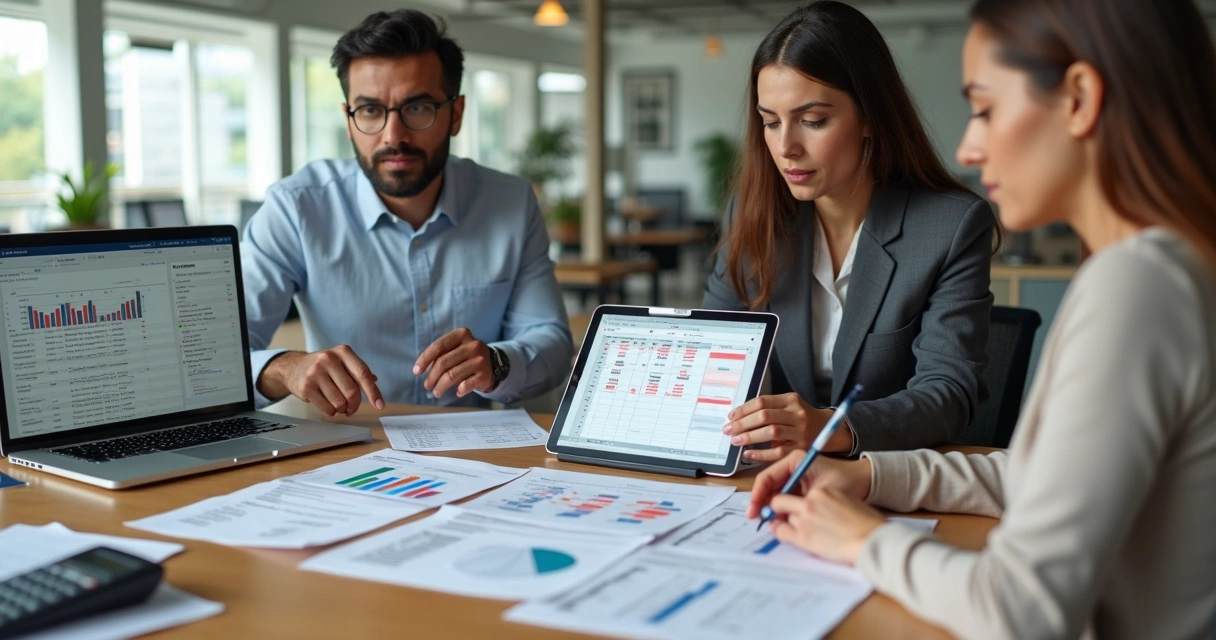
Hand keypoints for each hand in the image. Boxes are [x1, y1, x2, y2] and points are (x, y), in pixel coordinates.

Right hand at [258, 346, 383, 416]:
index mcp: (343, 352)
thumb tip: (374, 381)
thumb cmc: (323, 367)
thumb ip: (358, 371)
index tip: (380, 405)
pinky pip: (327, 408)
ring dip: (342, 409)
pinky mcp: (306, 387)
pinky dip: (331, 412)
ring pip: (339, 402)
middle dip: (354, 405)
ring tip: (338, 405)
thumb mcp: (341, 361)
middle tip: (352, 409)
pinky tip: (328, 405)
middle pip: (352, 391)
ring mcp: (315, 372)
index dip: (373, 392)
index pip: (363, 374)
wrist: (293, 367)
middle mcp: (329, 359)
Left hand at [413, 328, 493, 397]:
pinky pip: (466, 385)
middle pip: (443, 362)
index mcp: (462, 334)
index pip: (439, 346)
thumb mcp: (455, 348)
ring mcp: (480, 360)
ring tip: (436, 392)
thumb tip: (422, 368)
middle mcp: (472, 345)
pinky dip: (459, 390)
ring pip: (452, 375)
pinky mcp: (484, 374)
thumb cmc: (466, 356)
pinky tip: (456, 392)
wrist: (493, 364)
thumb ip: (440, 354)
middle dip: (431, 377)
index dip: (424, 359)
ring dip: (441, 386)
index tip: (416, 371)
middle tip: (427, 386)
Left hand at [723, 393, 853, 461]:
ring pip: (771, 432)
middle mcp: (797, 414)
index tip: (731, 416)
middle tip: (728, 429)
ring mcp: (800, 431)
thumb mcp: (789, 406)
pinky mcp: (801, 448)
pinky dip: (761, 453)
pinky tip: (748, 453)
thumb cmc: (801, 418)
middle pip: (764, 416)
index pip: (762, 402)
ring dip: (749, 436)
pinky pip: (778, 452)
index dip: (744, 409)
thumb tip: (738, 418)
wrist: (828, 429)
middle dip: (742, 423)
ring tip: (735, 440)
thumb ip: (769, 409)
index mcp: (791, 400)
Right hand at [747, 449, 872, 518]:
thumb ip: (796, 504)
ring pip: (776, 494)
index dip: (758, 495)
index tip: (754, 511)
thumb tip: (774, 518)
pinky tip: (780, 521)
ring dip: (771, 508)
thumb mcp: (819, 493)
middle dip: (761, 503)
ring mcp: (796, 476)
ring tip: (767, 523)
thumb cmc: (847, 482)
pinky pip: (786, 498)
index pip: (767, 477)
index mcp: (794, 460)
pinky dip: (782, 510)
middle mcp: (792, 466)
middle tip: (756, 520)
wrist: (866, 482)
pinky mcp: (801, 486)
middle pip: (768, 486)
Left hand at [767, 487, 885, 564]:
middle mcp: (810, 502)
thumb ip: (828, 501)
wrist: (873, 541)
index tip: (790, 504)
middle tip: (779, 515)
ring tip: (797, 530)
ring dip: (786, 522)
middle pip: (780, 501)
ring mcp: (805, 519)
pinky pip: (780, 531)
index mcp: (822, 492)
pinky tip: (779, 532)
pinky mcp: (803, 537)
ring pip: (784, 518)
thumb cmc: (867, 524)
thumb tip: (818, 508)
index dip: (790, 498)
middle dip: (778, 508)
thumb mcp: (846, 502)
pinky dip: (777, 531)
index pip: (796, 491)